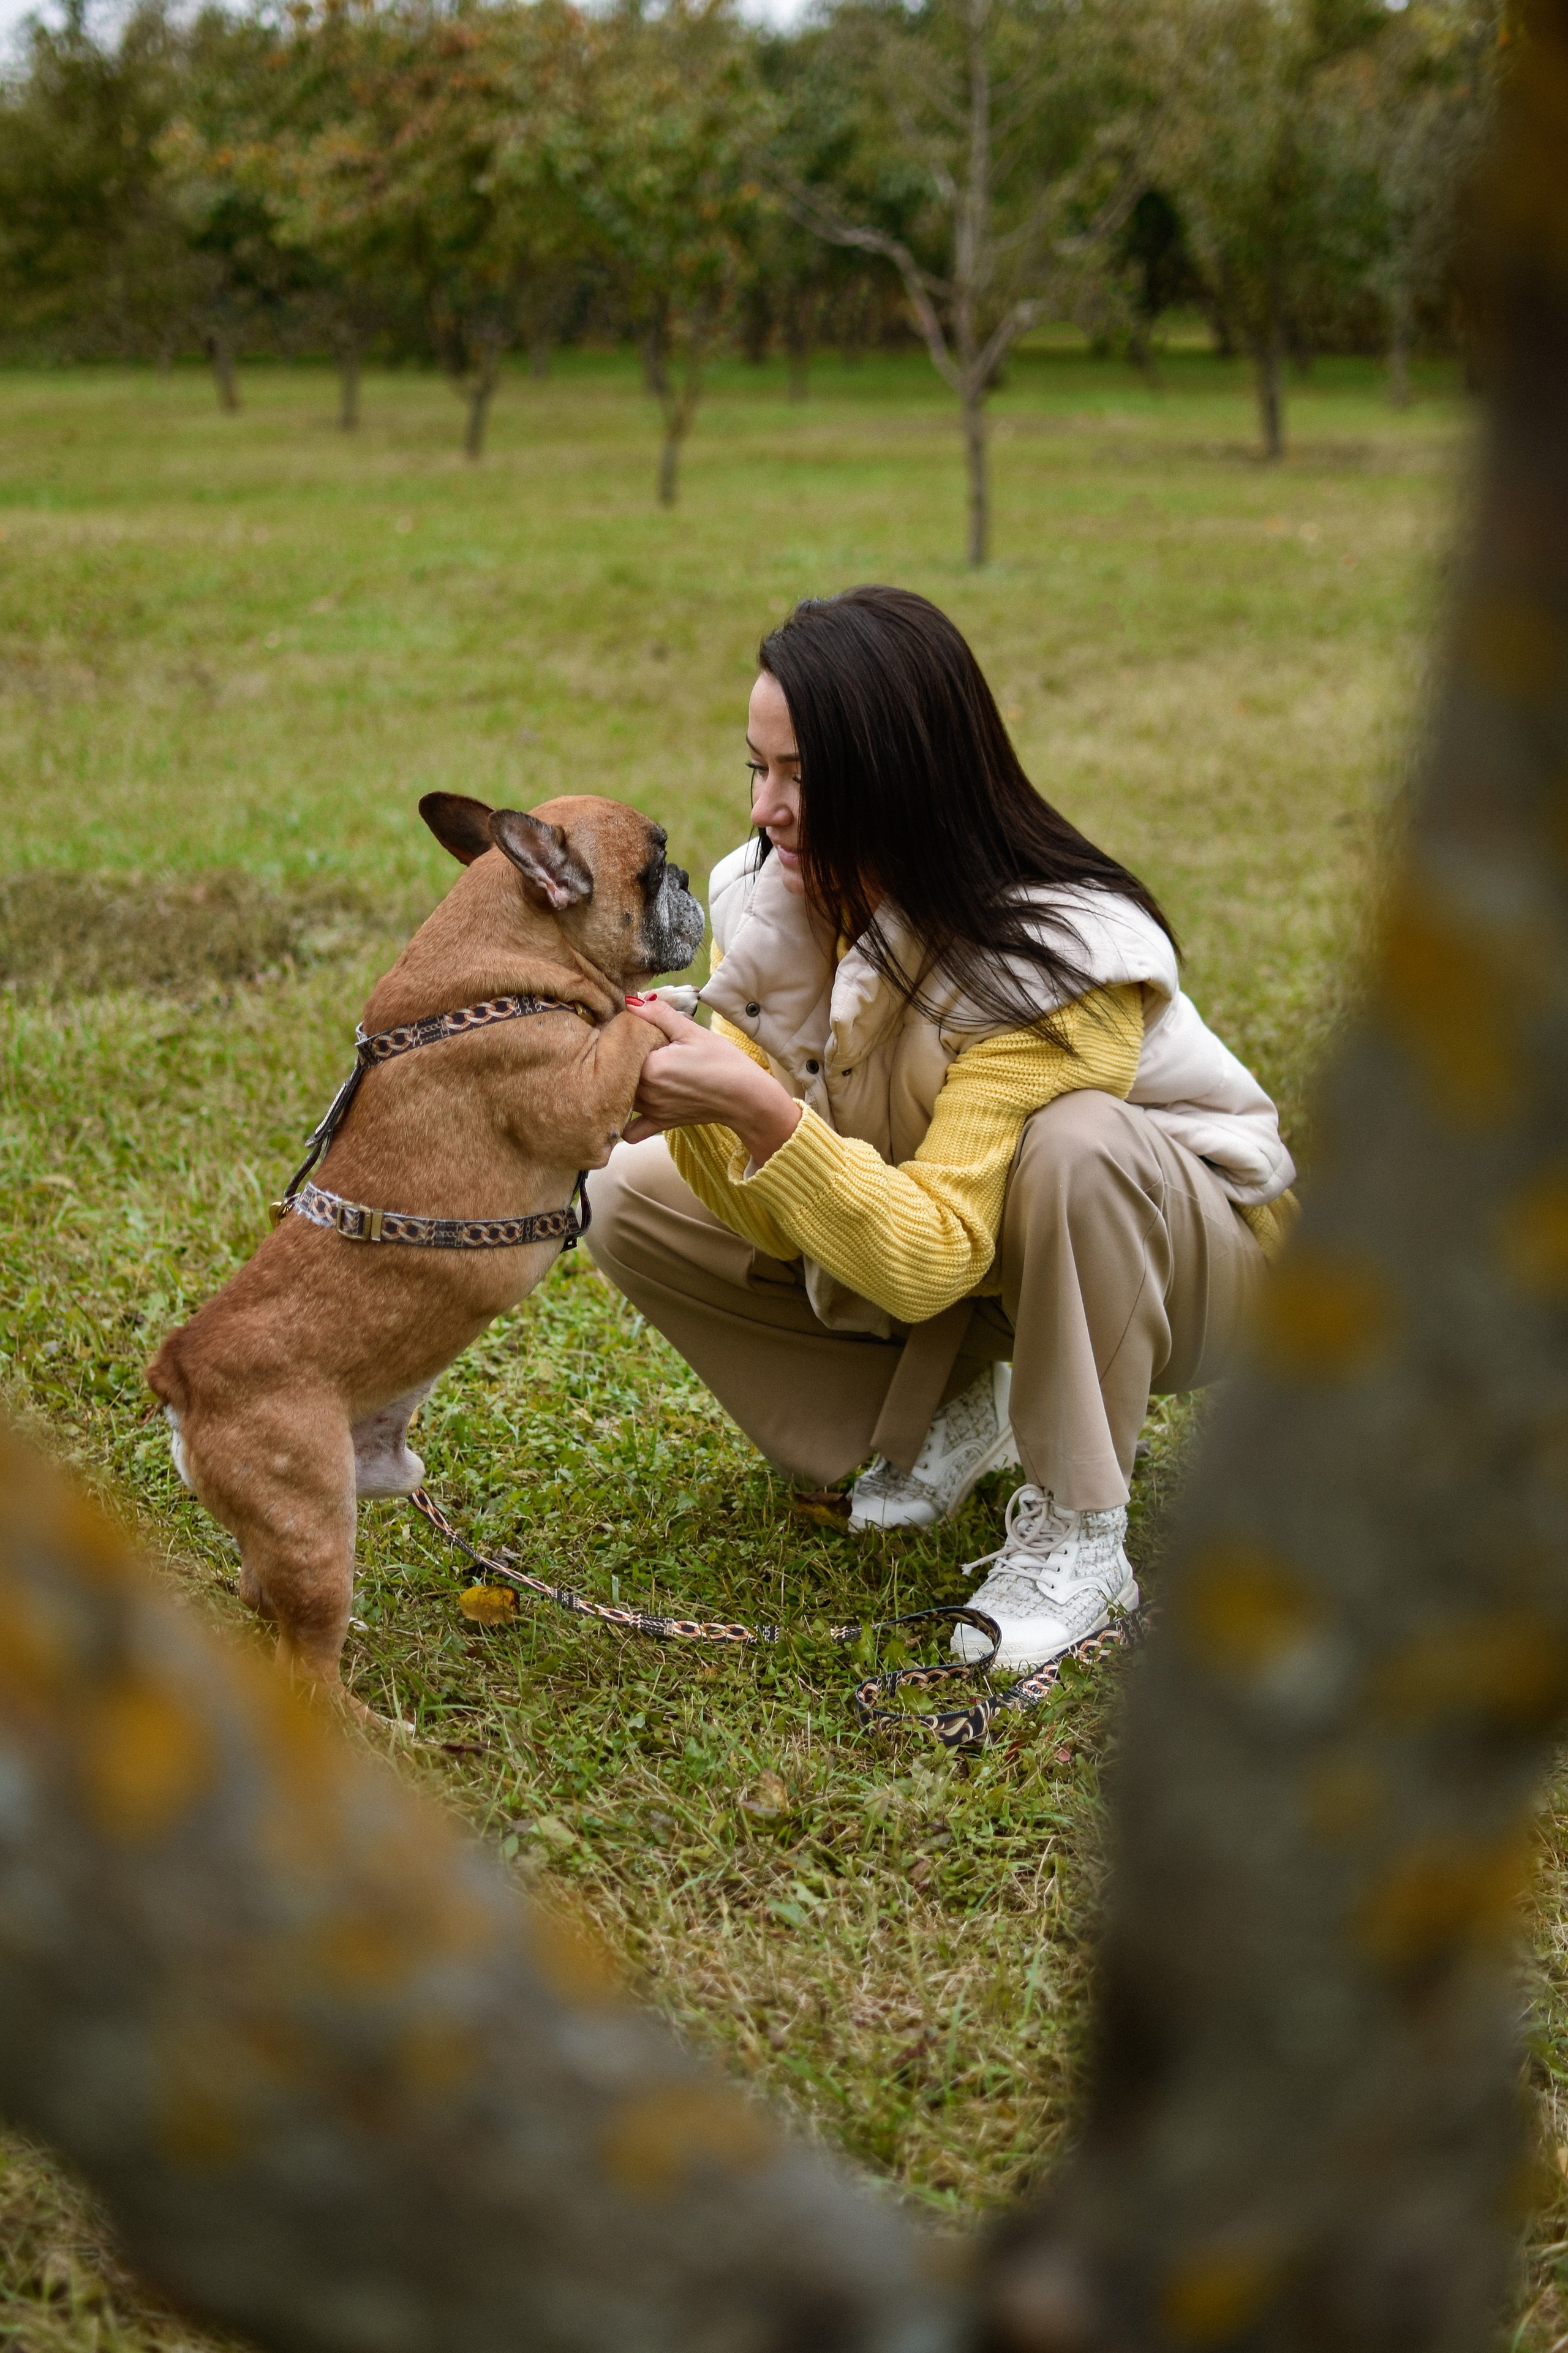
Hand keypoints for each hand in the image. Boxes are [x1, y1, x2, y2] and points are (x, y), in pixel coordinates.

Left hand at [622, 998, 801, 1166]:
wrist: (747, 1098)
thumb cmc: (723, 1062)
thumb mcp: (692, 1032)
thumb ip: (659, 1014)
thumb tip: (631, 1001)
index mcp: (649, 1067)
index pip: (621, 1046)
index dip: (627, 1034)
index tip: (640, 1029)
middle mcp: (645, 1092)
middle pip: (618, 1071)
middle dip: (623, 1058)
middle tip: (644, 1048)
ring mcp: (651, 1111)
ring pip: (620, 1095)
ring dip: (623, 1084)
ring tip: (642, 1070)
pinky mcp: (661, 1123)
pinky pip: (631, 1130)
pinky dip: (626, 1120)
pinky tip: (630, 1106)